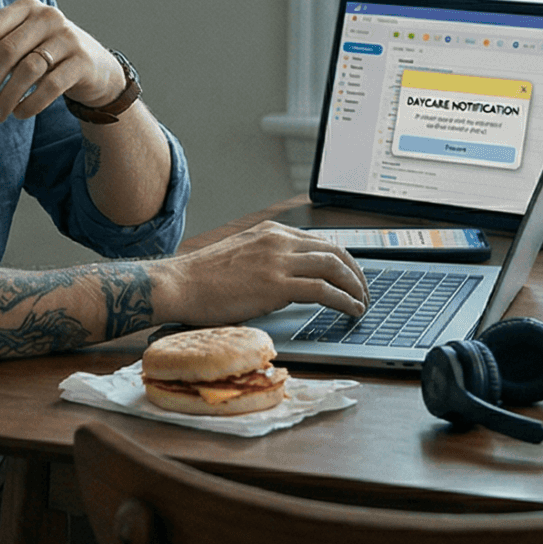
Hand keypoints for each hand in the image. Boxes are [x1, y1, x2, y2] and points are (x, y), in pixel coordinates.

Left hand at [0, 0, 120, 120]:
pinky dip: (31, 103)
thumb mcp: (15, 47)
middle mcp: (49, 17)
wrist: (95, 67)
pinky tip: (19, 114)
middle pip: (8, 50)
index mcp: (27, 8)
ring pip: (28, 70)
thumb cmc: (46, 54)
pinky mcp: (82, 62)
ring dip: (7, 97)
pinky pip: (51, 85)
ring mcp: (68, 38)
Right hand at [165, 221, 368, 322]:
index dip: (343, 260)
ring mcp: (278, 261)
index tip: (351, 275)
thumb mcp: (241, 255)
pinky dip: (344, 300)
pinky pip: (323, 290)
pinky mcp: (276, 285)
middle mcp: (279, 241)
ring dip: (355, 287)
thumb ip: (267, 259)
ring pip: (335, 267)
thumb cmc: (202, 279)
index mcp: (272, 232)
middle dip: (356, 273)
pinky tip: (351, 310)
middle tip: (364, 291)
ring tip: (362, 303)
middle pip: (335, 251)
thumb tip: (288, 276)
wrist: (178, 285)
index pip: (321, 242)